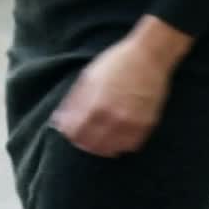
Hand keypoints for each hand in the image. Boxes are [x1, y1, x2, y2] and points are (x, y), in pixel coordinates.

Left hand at [51, 34, 173, 157]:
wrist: (148, 58)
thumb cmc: (115, 63)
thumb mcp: (88, 77)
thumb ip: (74, 101)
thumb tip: (60, 119)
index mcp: (95, 105)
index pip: (76, 133)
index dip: (69, 133)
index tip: (67, 131)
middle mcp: (112, 119)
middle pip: (92, 145)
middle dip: (82, 141)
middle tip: (80, 136)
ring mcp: (131, 125)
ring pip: (111, 150)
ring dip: (101, 147)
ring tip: (97, 139)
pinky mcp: (146, 126)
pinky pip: (130, 146)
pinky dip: (120, 145)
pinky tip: (115, 138)